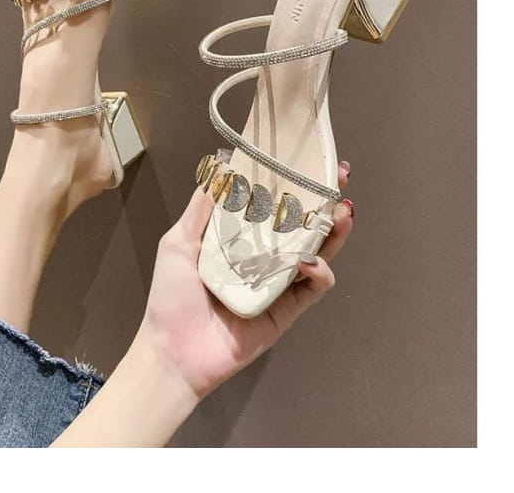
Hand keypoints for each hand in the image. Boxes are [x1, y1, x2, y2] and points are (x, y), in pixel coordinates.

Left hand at [135, 163, 353, 398]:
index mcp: (238, 239)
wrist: (174, 351)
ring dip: (333, 232)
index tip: (306, 161)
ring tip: (343, 213)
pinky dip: (318, 272)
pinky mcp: (287, 310)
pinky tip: (310, 261)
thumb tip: (219, 169)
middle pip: (301, 225)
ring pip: (316, 253)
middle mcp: (261, 257)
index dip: (290, 185)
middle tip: (338, 178)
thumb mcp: (178, 243)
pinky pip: (312, 288)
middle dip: (324, 201)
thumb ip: (200, 208)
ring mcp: (277, 284)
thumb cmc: (171, 295)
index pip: (271, 206)